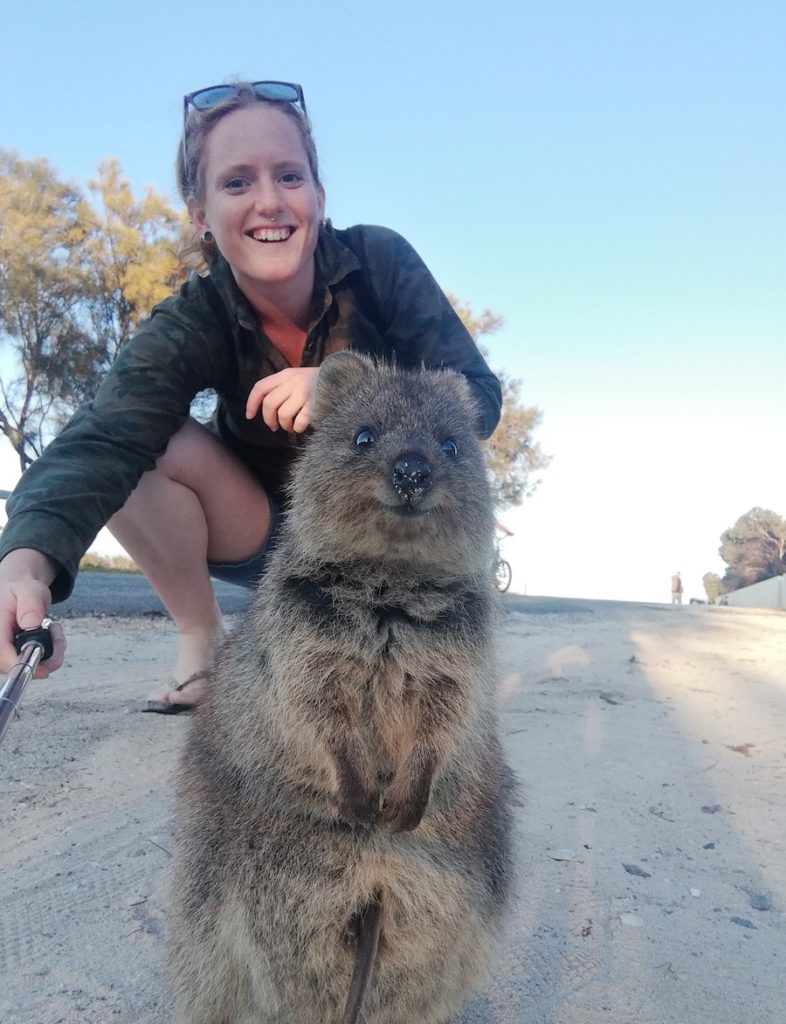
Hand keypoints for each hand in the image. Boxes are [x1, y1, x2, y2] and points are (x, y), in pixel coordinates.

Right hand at [0, 551, 64, 676]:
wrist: (18, 589)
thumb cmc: (21, 589)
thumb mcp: (29, 590)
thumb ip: (30, 605)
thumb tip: (31, 624)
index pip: (3, 656)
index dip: (23, 664)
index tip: (46, 667)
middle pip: (15, 666)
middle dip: (45, 657)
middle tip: (56, 631)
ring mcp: (4, 651)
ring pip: (27, 667)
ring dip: (50, 654)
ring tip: (53, 629)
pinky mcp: (14, 654)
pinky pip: (33, 663)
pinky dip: (48, 653)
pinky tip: (50, 634)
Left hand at [245, 367, 319, 432]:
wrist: (344, 378)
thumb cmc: (317, 382)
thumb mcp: (297, 377)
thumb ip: (282, 387)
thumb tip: (266, 408)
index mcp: (286, 374)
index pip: (261, 388)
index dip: (252, 403)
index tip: (250, 416)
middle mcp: (293, 382)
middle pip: (269, 404)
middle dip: (269, 419)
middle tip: (274, 426)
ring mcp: (304, 393)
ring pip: (283, 414)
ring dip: (284, 425)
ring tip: (290, 427)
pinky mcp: (315, 404)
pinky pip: (299, 421)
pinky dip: (298, 428)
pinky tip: (301, 427)